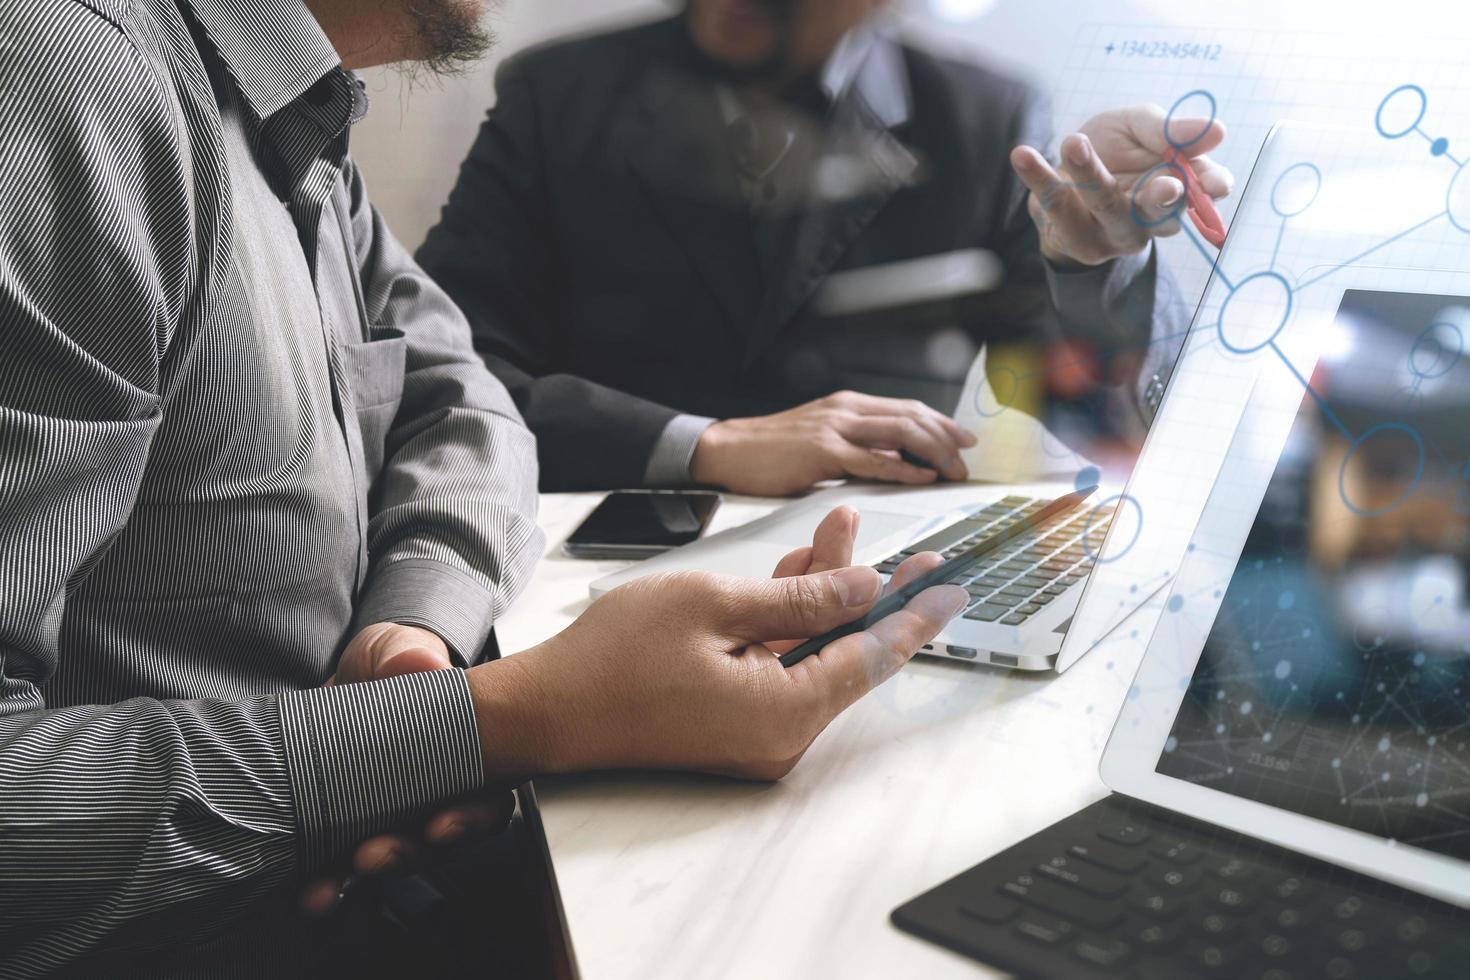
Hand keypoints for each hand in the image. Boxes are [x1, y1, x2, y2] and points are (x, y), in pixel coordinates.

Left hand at [299, 623, 514, 916]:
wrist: (343, 680)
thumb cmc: (388, 664)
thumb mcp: (397, 648)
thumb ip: (408, 654)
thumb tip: (425, 666)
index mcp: (469, 755)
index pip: (488, 799)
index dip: (470, 820)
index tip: (440, 826)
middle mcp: (442, 793)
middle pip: (442, 841)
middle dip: (409, 854)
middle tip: (373, 856)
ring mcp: (398, 814)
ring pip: (397, 858)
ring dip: (365, 873)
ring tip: (331, 882)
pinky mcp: (354, 828)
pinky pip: (349, 866)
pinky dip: (331, 884)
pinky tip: (312, 892)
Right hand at [469, 506, 969, 780]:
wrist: (547, 709)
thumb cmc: (615, 658)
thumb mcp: (715, 604)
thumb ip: (801, 599)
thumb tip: (864, 588)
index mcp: (785, 714)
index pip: (874, 656)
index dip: (915, 613)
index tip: (950, 584)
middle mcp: (781, 736)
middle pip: (844, 652)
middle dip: (862, 588)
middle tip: (904, 548)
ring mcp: (757, 735)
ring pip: (811, 654)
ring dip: (820, 597)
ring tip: (835, 533)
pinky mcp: (735, 725)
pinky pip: (779, 668)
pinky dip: (787, 623)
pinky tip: (794, 574)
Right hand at [689, 390, 977, 495]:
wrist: (728, 449)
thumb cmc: (771, 451)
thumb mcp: (821, 440)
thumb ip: (857, 446)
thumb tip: (895, 462)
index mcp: (848, 405)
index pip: (907, 408)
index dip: (942, 423)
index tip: (964, 440)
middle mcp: (846, 410)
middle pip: (912, 417)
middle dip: (946, 439)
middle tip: (966, 461)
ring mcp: (836, 429)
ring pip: (901, 433)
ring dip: (934, 453)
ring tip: (952, 472)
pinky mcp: (823, 453)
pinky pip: (874, 461)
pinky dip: (904, 469)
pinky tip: (922, 478)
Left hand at [1010, 104, 1231, 266]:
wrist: (1063, 174)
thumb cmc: (1111, 148)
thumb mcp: (1138, 126)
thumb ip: (1168, 129)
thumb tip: (1214, 130)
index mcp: (1178, 186)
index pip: (1204, 191)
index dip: (1212, 185)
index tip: (1216, 183)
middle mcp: (1151, 217)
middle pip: (1162, 211)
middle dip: (1165, 197)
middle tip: (1168, 184)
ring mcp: (1114, 232)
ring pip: (1107, 206)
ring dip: (1091, 175)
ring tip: (1074, 142)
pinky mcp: (1077, 238)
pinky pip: (1057, 206)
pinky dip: (1039, 178)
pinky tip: (1022, 153)